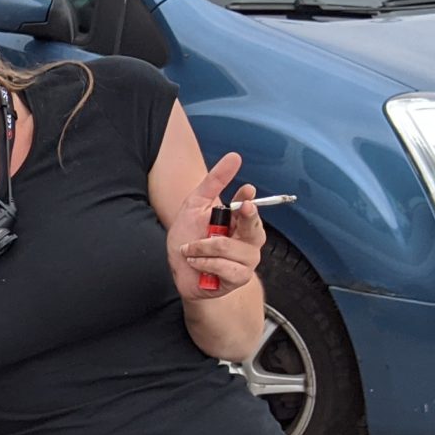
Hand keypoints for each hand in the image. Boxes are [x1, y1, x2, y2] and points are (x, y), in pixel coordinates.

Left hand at [167, 152, 263, 300]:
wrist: (178, 272)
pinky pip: (228, 269)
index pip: (251, 208)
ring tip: (190, 249)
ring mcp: (246, 261)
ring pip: (234, 250)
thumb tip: (235, 156)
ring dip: (205, 247)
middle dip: (247, 219)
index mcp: (240, 221)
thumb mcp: (195, 206)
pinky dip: (207, 263)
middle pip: (255, 228)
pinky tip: (195, 262)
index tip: (246, 192)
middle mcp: (248, 240)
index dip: (249, 201)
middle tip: (242, 209)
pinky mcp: (238, 278)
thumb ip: (214, 182)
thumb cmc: (188, 238)